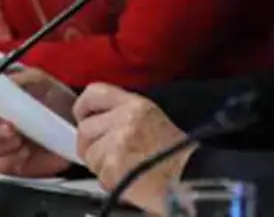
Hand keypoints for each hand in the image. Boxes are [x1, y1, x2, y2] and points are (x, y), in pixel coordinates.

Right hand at [0, 67, 73, 176]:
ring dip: (0, 146)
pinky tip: (22, 155)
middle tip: (12, 128)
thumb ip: (19, 78)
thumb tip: (0, 81)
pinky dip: (6, 162)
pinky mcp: (1, 167)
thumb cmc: (57, 102)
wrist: (76, 129)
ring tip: (22, 141)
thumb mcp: (41, 82)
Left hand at [75, 83, 194, 214]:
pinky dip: (109, 180)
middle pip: (85, 129)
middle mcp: (125, 120)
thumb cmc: (175, 152)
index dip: (83, 107)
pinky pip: (97, 174)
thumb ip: (123, 114)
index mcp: (136, 105)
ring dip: (101, 165)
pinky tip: (127, 177)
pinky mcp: (113, 167)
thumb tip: (94, 121)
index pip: (94, 93)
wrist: (190, 175)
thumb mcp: (152, 118)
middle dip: (91, 145)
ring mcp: (117, 143)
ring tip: (124, 166)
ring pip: (89, 155)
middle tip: (108, 154)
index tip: (83, 117)